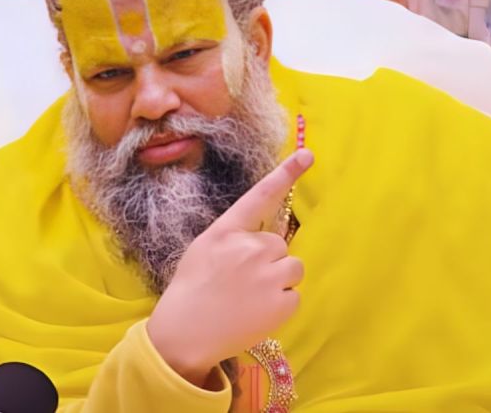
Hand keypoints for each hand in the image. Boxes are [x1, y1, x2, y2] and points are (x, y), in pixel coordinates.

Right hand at [147, 149, 313, 386]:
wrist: (183, 336)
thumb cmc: (191, 290)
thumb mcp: (205, 250)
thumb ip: (235, 238)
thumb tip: (267, 238)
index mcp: (227, 232)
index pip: (260, 196)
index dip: (286, 173)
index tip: (307, 154)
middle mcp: (250, 248)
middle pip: (280, 244)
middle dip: (268, 261)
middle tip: (242, 282)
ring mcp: (267, 275)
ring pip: (292, 268)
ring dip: (278, 280)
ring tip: (250, 298)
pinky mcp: (281, 303)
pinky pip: (294, 295)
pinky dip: (280, 305)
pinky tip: (256, 314)